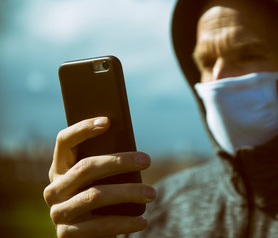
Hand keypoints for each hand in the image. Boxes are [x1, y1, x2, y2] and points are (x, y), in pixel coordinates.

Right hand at [43, 117, 155, 237]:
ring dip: (128, 193)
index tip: (107, 121)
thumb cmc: (100, 196)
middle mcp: (54, 189)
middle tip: (146, 160)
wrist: (88, 234)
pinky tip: (142, 220)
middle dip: (120, 162)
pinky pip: (100, 226)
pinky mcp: (67, 234)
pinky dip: (125, 223)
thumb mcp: (99, 178)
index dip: (83, 129)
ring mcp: (58, 212)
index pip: (64, 141)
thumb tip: (133, 153)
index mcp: (59, 168)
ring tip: (152, 193)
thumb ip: (106, 164)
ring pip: (96, 195)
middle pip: (86, 167)